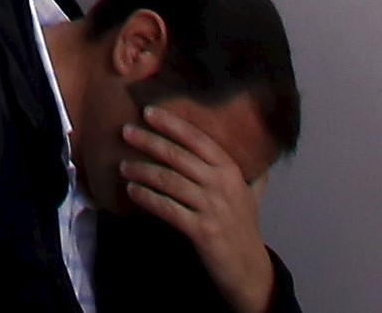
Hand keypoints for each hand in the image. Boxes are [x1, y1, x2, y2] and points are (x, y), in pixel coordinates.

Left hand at [120, 111, 274, 312]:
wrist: (249, 269)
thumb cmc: (245, 228)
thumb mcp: (251, 195)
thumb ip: (251, 173)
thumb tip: (258, 154)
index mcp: (231, 171)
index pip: (197, 139)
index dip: (172, 124)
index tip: (148, 112)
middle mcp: (222, 185)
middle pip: (178, 156)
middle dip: (149, 141)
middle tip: (125, 131)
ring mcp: (212, 208)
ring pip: (169, 181)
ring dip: (142, 171)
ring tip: (123, 166)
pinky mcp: (201, 230)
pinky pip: (167, 208)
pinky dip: (147, 198)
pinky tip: (132, 192)